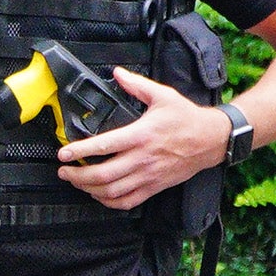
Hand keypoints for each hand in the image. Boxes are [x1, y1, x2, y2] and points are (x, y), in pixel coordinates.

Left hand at [56, 70, 224, 211]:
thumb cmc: (186, 118)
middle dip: (77, 175)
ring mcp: (148, 175)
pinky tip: (99, 195)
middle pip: (103, 175)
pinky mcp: (154, 187)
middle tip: (64, 170)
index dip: (80, 151)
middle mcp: (142, 158)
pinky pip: (127, 201)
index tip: (64, 153)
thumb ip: (137, 85)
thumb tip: (118, 73)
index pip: (104, 146)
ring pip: (112, 191)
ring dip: (89, 189)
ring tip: (76, 181)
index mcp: (141, 135)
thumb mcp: (162, 95)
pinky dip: (109, 202)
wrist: (211, 139)